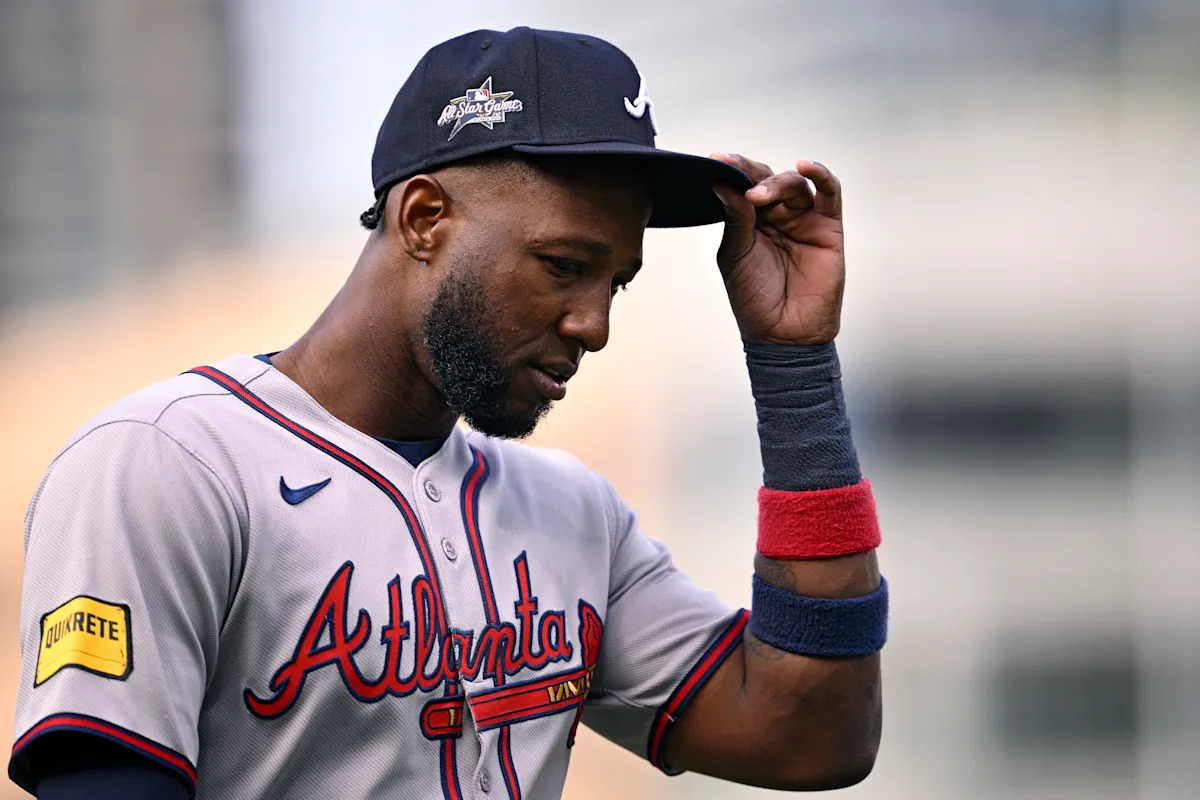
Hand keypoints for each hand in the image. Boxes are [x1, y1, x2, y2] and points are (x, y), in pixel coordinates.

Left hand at [710, 155, 844, 344]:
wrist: (782, 333)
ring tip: (759, 195)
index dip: (731, 170)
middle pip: (767, 178)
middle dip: (751, 173)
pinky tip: (805, 166)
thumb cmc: (755, 299)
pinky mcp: (828, 226)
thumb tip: (723, 183)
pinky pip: (829, 193)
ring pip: (794, 183)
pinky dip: (821, 175)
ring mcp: (803, 218)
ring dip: (777, 183)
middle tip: (737, 174)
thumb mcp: (735, 255)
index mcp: (749, 220)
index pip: (742, 185)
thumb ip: (734, 219)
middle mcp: (776, 215)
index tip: (716, 161)